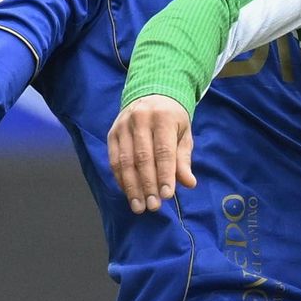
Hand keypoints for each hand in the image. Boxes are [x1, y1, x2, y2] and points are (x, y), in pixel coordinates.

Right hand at [108, 95, 196, 212]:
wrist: (150, 94)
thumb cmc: (172, 119)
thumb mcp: (184, 134)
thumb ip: (183, 159)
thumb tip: (189, 183)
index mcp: (162, 117)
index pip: (164, 151)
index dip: (165, 175)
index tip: (167, 196)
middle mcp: (140, 119)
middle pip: (142, 158)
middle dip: (148, 185)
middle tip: (153, 206)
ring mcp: (123, 126)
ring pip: (125, 161)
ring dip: (132, 187)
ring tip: (139, 206)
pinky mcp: (112, 133)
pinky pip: (114, 160)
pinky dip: (121, 179)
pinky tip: (129, 193)